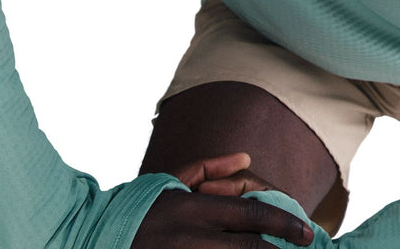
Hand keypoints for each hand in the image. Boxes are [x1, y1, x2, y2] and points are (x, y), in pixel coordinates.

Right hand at [134, 152, 313, 247]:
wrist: (91, 239)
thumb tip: (248, 158)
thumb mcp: (172, 181)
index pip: (251, 215)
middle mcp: (190, 238)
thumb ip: (211, 168)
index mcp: (193, 209)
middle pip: (250, 247)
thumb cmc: (137, 209)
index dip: (285, 224)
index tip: (308, 232)